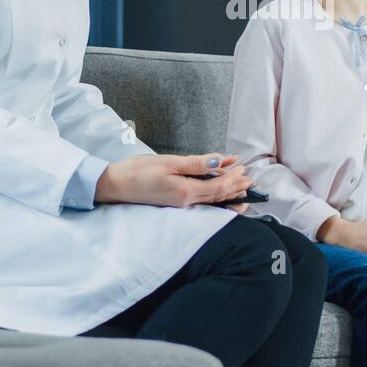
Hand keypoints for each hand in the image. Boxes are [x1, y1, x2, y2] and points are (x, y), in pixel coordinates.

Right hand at [95, 153, 253, 209]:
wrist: (115, 185)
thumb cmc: (138, 171)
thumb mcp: (169, 162)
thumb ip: (196, 164)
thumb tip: (221, 162)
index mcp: (186, 192)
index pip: (218, 188)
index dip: (234, 179)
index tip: (243, 169)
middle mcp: (186, 203)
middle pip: (218, 197)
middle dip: (236, 188)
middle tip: (251, 180)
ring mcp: (180, 204)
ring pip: (211, 201)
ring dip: (228, 194)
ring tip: (243, 190)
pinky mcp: (175, 202)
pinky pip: (201, 201)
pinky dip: (214, 195)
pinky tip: (218, 190)